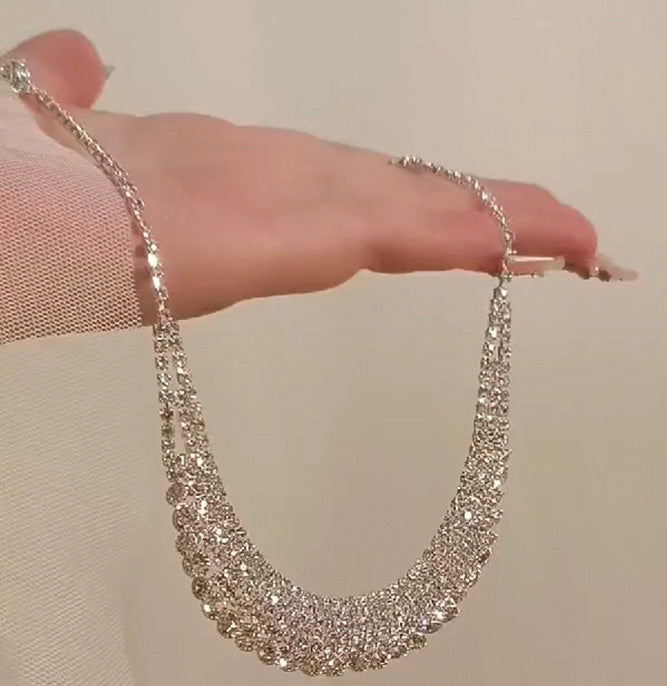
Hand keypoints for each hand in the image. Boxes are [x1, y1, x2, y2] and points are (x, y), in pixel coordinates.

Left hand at [5, 31, 635, 322]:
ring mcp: (301, 223)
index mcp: (236, 176)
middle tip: (567, 240)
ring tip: (576, 245)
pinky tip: (538, 246)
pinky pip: (409, 234)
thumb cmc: (34, 191)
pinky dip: (476, 238)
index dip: (417, 198)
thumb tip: (83, 55)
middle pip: (406, 202)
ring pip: (421, 217)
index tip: (474, 214)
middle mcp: (284, 198)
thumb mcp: (61, 120)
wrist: (16, 221)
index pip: (348, 184)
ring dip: (500, 227)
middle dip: (488, 219)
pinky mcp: (309, 242)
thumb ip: (76, 89)